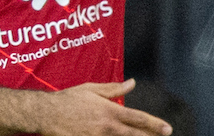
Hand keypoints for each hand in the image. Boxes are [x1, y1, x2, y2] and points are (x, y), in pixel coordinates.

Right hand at [38, 79, 171, 135]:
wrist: (46, 113)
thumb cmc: (68, 99)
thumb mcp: (92, 89)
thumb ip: (113, 89)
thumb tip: (132, 83)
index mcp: (109, 111)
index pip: (137, 118)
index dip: (154, 124)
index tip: (167, 129)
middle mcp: (107, 127)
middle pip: (134, 135)